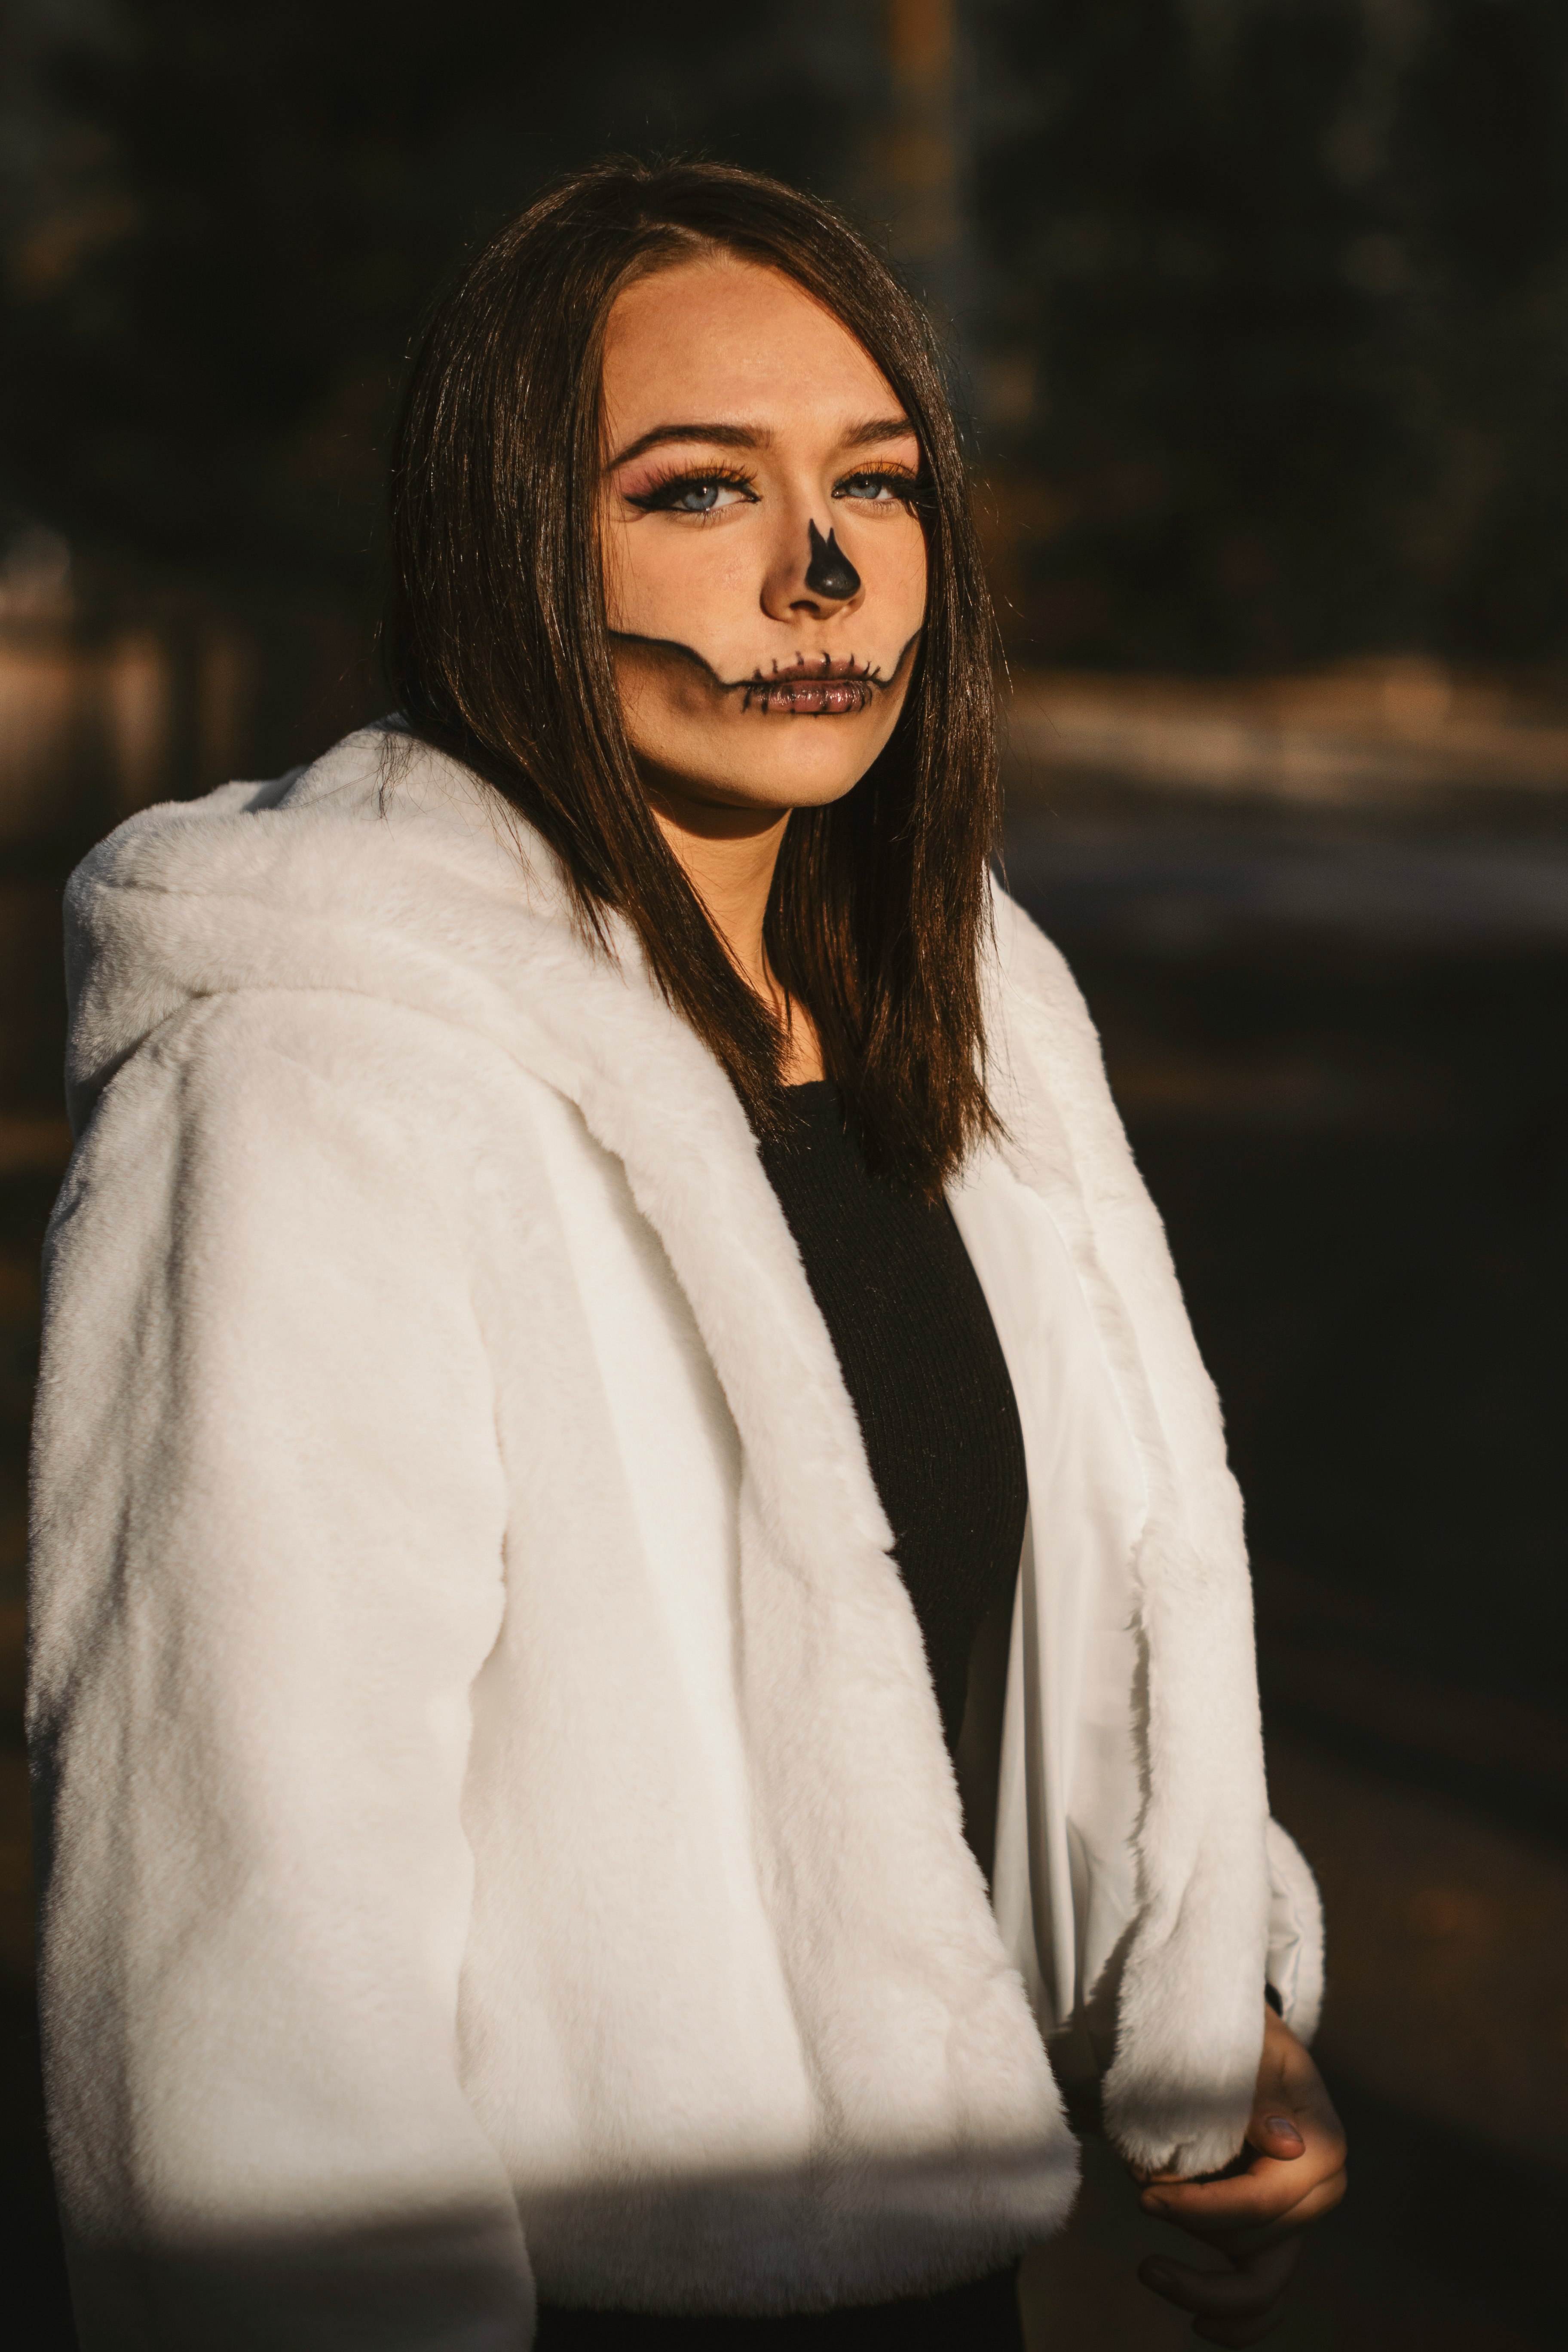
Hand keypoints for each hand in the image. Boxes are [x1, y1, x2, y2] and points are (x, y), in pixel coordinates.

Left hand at [1133, 2003, 1346, 2345]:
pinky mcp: (1275, 2236)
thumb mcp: (1245, 2044)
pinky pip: (1266, 2296)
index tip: (1146, 2197)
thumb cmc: (1234, 2035)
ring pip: (1259, 2281)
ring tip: (1151, 2265)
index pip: (1266, 2198)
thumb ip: (1258, 2091)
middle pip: (1257, 2243)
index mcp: (1321, 2140)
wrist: (1235, 2040)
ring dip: (1202, 2280)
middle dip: (1196, 2229)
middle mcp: (1320, 2188)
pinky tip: (1203, 2328)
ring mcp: (1298, 2218)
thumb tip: (1286, 2144)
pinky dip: (1240, 2322)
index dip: (1206, 2207)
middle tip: (1141, 2202)